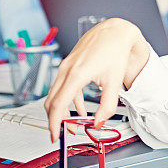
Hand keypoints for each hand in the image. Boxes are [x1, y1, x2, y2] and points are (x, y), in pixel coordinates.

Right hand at [44, 18, 149, 142]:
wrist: (115, 32)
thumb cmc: (114, 51)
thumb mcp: (114, 82)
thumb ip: (107, 106)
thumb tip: (98, 122)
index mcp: (76, 74)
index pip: (58, 105)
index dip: (54, 124)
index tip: (55, 136)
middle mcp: (66, 69)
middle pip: (52, 101)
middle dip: (57, 121)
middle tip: (66, 133)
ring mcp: (65, 66)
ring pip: (55, 94)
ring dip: (63, 111)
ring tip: (75, 123)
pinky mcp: (68, 65)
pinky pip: (62, 87)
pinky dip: (68, 100)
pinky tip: (78, 108)